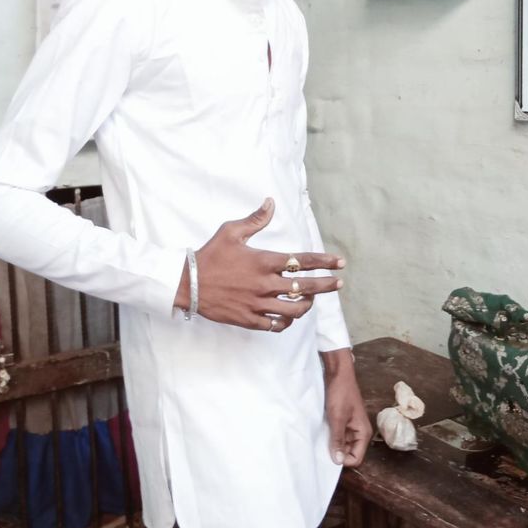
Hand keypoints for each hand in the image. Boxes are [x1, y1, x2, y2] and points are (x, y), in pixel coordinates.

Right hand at [174, 198, 344, 331]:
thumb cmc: (210, 255)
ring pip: (294, 310)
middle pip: (306, 287)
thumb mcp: (231, 232)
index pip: (302, 261)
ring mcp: (257, 304)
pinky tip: (289, 317)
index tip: (340, 263)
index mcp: (263, 261)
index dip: (324, 262)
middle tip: (339, 284)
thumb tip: (270, 202)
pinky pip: (276, 325)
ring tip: (311, 301)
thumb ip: (255, 219)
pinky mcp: (249, 319)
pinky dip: (287, 322)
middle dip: (326, 285)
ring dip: (307, 305)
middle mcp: (264, 284)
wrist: (187, 283)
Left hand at [323, 350, 372, 467]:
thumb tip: (338, 461)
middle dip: (337, 453)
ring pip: (342, 444)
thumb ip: (338, 440)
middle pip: (349, 452)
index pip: (356, 458)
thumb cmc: (340, 393)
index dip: (343, 460)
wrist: (337, 372)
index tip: (328, 455)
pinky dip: (330, 435)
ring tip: (320, 440)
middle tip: (321, 449)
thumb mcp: (337, 418)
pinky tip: (320, 432)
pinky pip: (337, 434)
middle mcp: (359, 431)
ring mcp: (350, 426)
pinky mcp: (342, 420)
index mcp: (363, 432)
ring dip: (332, 444)